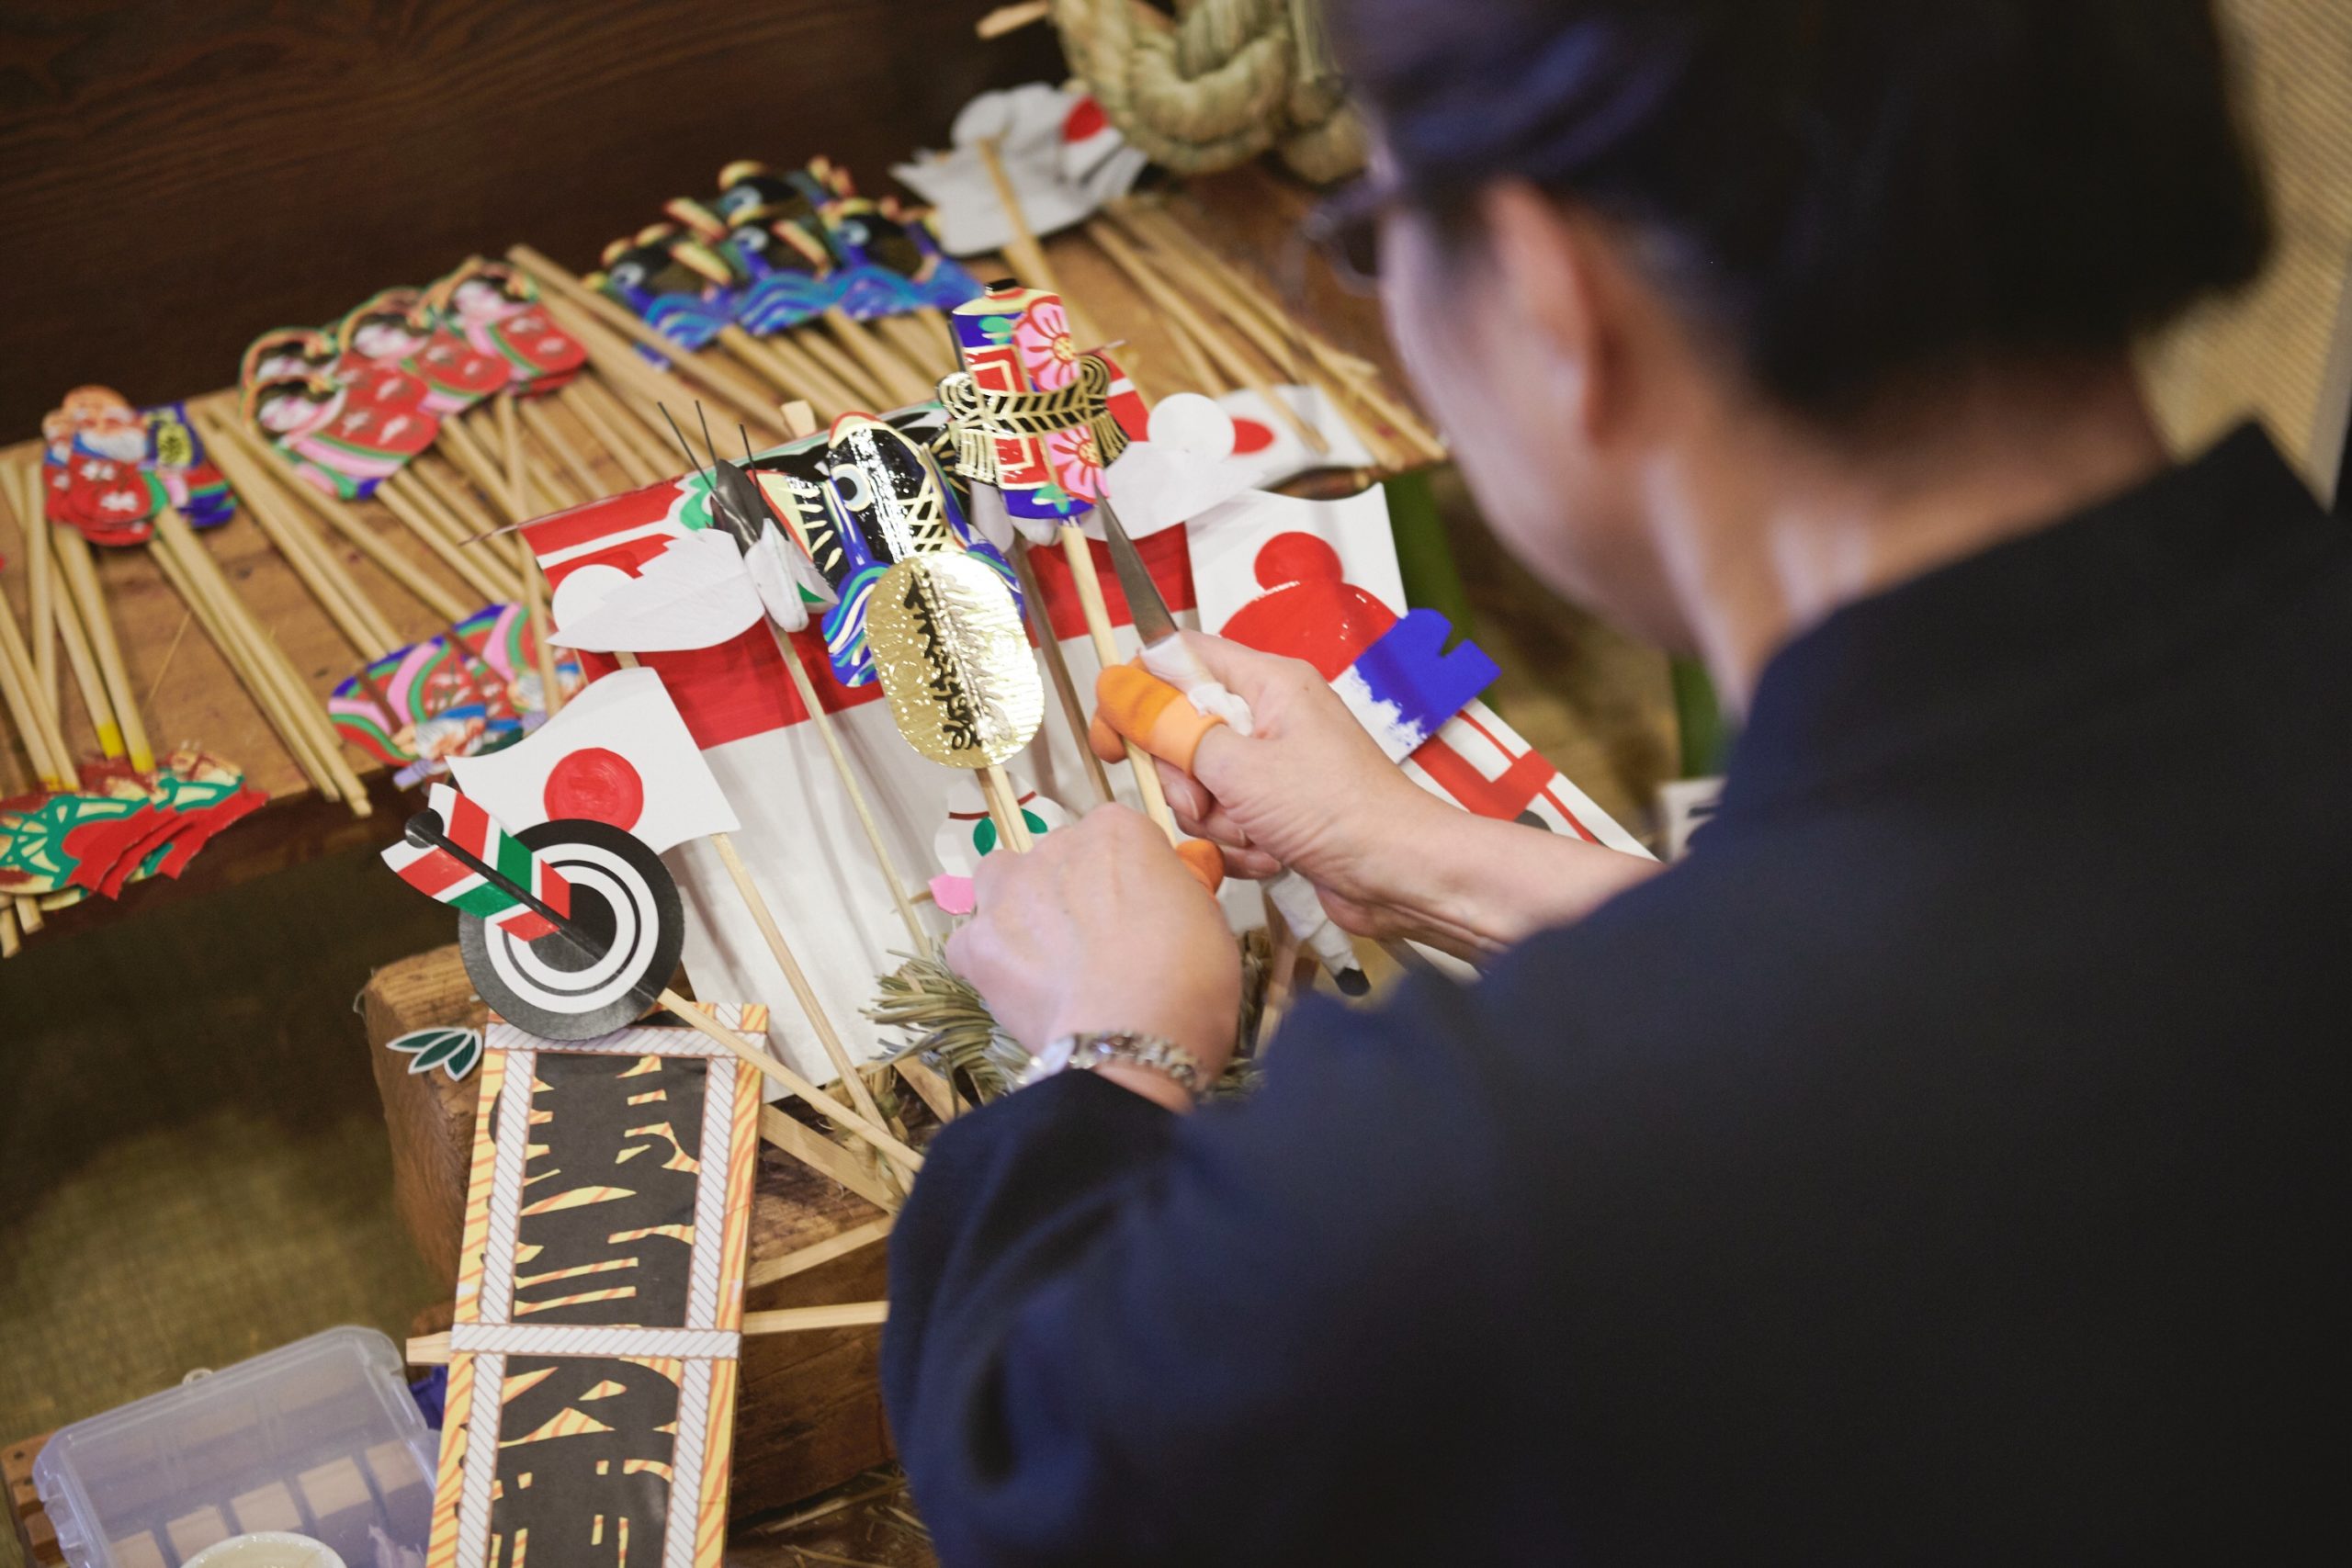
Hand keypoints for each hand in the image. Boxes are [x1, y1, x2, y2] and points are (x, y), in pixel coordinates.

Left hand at [947, 805, 1241, 1108]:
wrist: (1135, 1042)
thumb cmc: (1188, 982)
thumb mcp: (1210, 919)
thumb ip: (1177, 890)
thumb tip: (1166, 892)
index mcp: (1118, 830)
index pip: (1119, 836)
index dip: (1131, 876)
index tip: (1142, 909)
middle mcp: (1056, 847)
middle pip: (1060, 857)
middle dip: (1075, 891)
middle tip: (1101, 943)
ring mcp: (1010, 893)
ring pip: (1001, 880)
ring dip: (1017, 905)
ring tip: (1046, 953)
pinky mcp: (977, 944)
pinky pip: (969, 941)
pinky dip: (987, 959)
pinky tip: (1017, 986)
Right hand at [1104, 634, 1662, 955]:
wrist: (1399, 874)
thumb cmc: (1337, 810)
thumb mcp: (1239, 766)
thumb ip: (1172, 729)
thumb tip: (1119, 688)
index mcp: (1269, 683)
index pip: (1181, 657)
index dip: (1138, 689)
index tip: (1113, 733)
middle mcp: (1271, 716)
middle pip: (1183, 730)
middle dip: (1183, 778)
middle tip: (1203, 801)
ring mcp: (1275, 766)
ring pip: (1202, 785)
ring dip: (1216, 820)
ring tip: (1254, 835)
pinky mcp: (1279, 811)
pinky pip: (1229, 821)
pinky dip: (1241, 845)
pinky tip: (1271, 856)